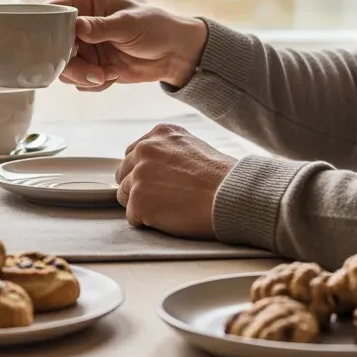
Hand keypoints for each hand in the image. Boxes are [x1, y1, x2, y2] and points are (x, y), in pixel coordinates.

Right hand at [49, 0, 207, 90]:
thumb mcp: (128, 24)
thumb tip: (75, 25)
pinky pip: (80, 82)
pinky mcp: (93, 68)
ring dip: (83, 76)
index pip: (54, 12)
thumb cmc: (155, 26)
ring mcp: (86, 49)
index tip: (47, 44)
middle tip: (91, 72)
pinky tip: (113, 76)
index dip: (45, 27)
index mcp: (86, 4)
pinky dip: (94, 84)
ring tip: (106, 75)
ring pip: (65, 68)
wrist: (175, 53)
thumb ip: (100, 27)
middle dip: (69, 64)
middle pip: (55, 46)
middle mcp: (81, 26)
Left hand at [114, 124, 236, 239]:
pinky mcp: (138, 200)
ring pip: (124, 195)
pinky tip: (171, 218)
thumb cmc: (223, 177)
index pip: (133, 154)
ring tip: (170, 209)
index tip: (159, 183)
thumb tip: (156, 169)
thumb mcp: (195, 148)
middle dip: (138, 187)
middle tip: (162, 200)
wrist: (232, 195)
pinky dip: (148, 223)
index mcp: (159, 134)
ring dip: (142, 206)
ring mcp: (140, 174)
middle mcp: (145, 149)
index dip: (144, 172)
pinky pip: (133, 217)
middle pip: (124, 174)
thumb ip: (170, 152)